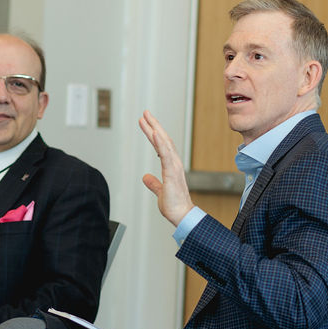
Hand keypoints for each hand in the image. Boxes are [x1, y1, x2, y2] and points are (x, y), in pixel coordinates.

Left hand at [139, 110, 194, 225]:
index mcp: (171, 167)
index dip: (153, 134)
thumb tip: (146, 177)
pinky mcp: (172, 172)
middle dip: (154, 125)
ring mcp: (174, 167)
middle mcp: (174, 163)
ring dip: (155, 129)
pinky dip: (161, 142)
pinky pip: (166, 154)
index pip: (161, 146)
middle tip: (145, 113)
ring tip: (147, 118)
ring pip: (165, 143)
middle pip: (163, 140)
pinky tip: (155, 133)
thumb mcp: (160, 191)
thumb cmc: (174, 206)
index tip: (146, 124)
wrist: (182, 215)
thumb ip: (153, 184)